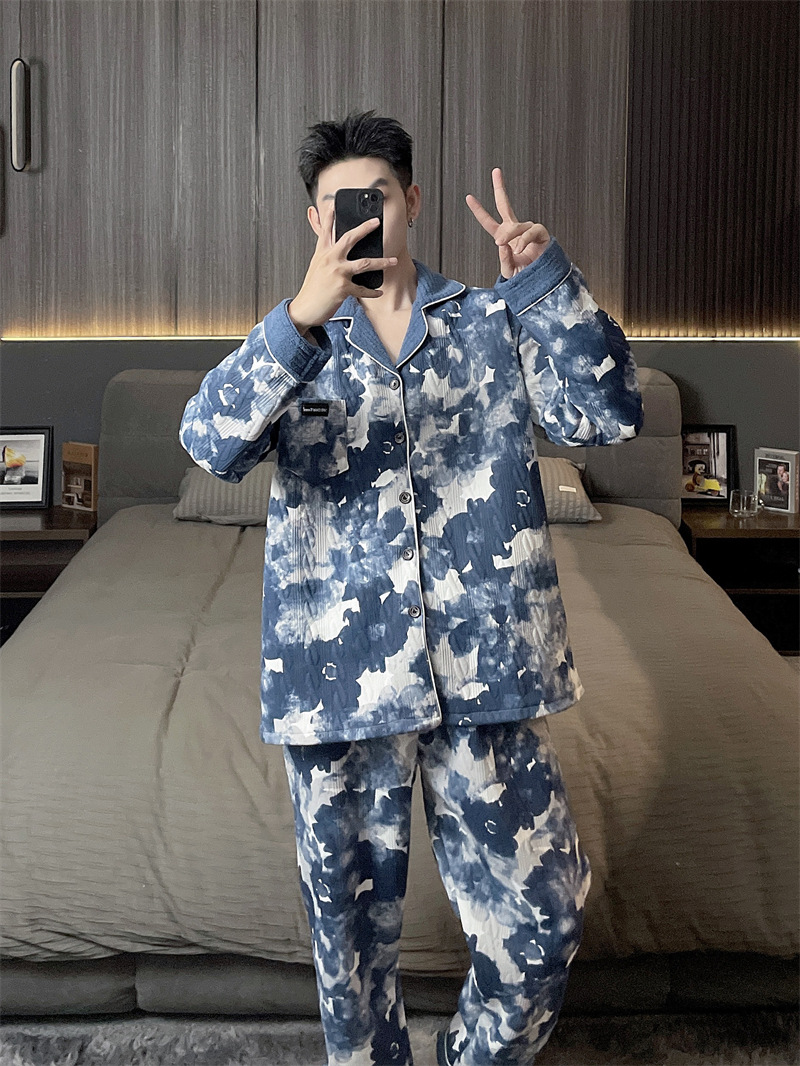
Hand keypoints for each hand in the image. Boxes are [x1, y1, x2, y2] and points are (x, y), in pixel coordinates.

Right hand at [288, 202, 397, 332]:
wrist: (304, 309)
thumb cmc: (312, 290)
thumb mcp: (316, 268)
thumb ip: (326, 256)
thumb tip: (337, 249)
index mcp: (322, 254)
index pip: (325, 231)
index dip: (329, 216)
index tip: (334, 204)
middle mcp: (329, 259)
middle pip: (350, 238)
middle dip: (365, 228)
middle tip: (376, 222)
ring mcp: (337, 272)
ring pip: (365, 263)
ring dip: (382, 262)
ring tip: (393, 261)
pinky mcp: (343, 288)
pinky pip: (363, 289)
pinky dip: (373, 292)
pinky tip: (379, 291)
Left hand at [466, 168, 549, 279]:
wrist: (542, 282)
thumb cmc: (526, 276)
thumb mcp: (509, 272)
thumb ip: (504, 260)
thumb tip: (501, 243)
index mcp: (503, 237)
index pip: (488, 221)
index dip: (479, 210)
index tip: (469, 197)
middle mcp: (515, 230)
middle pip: (505, 204)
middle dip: (500, 188)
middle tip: (495, 172)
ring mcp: (527, 230)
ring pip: (517, 226)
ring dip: (509, 235)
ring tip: (506, 247)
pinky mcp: (540, 234)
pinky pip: (531, 231)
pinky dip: (525, 240)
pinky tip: (521, 248)